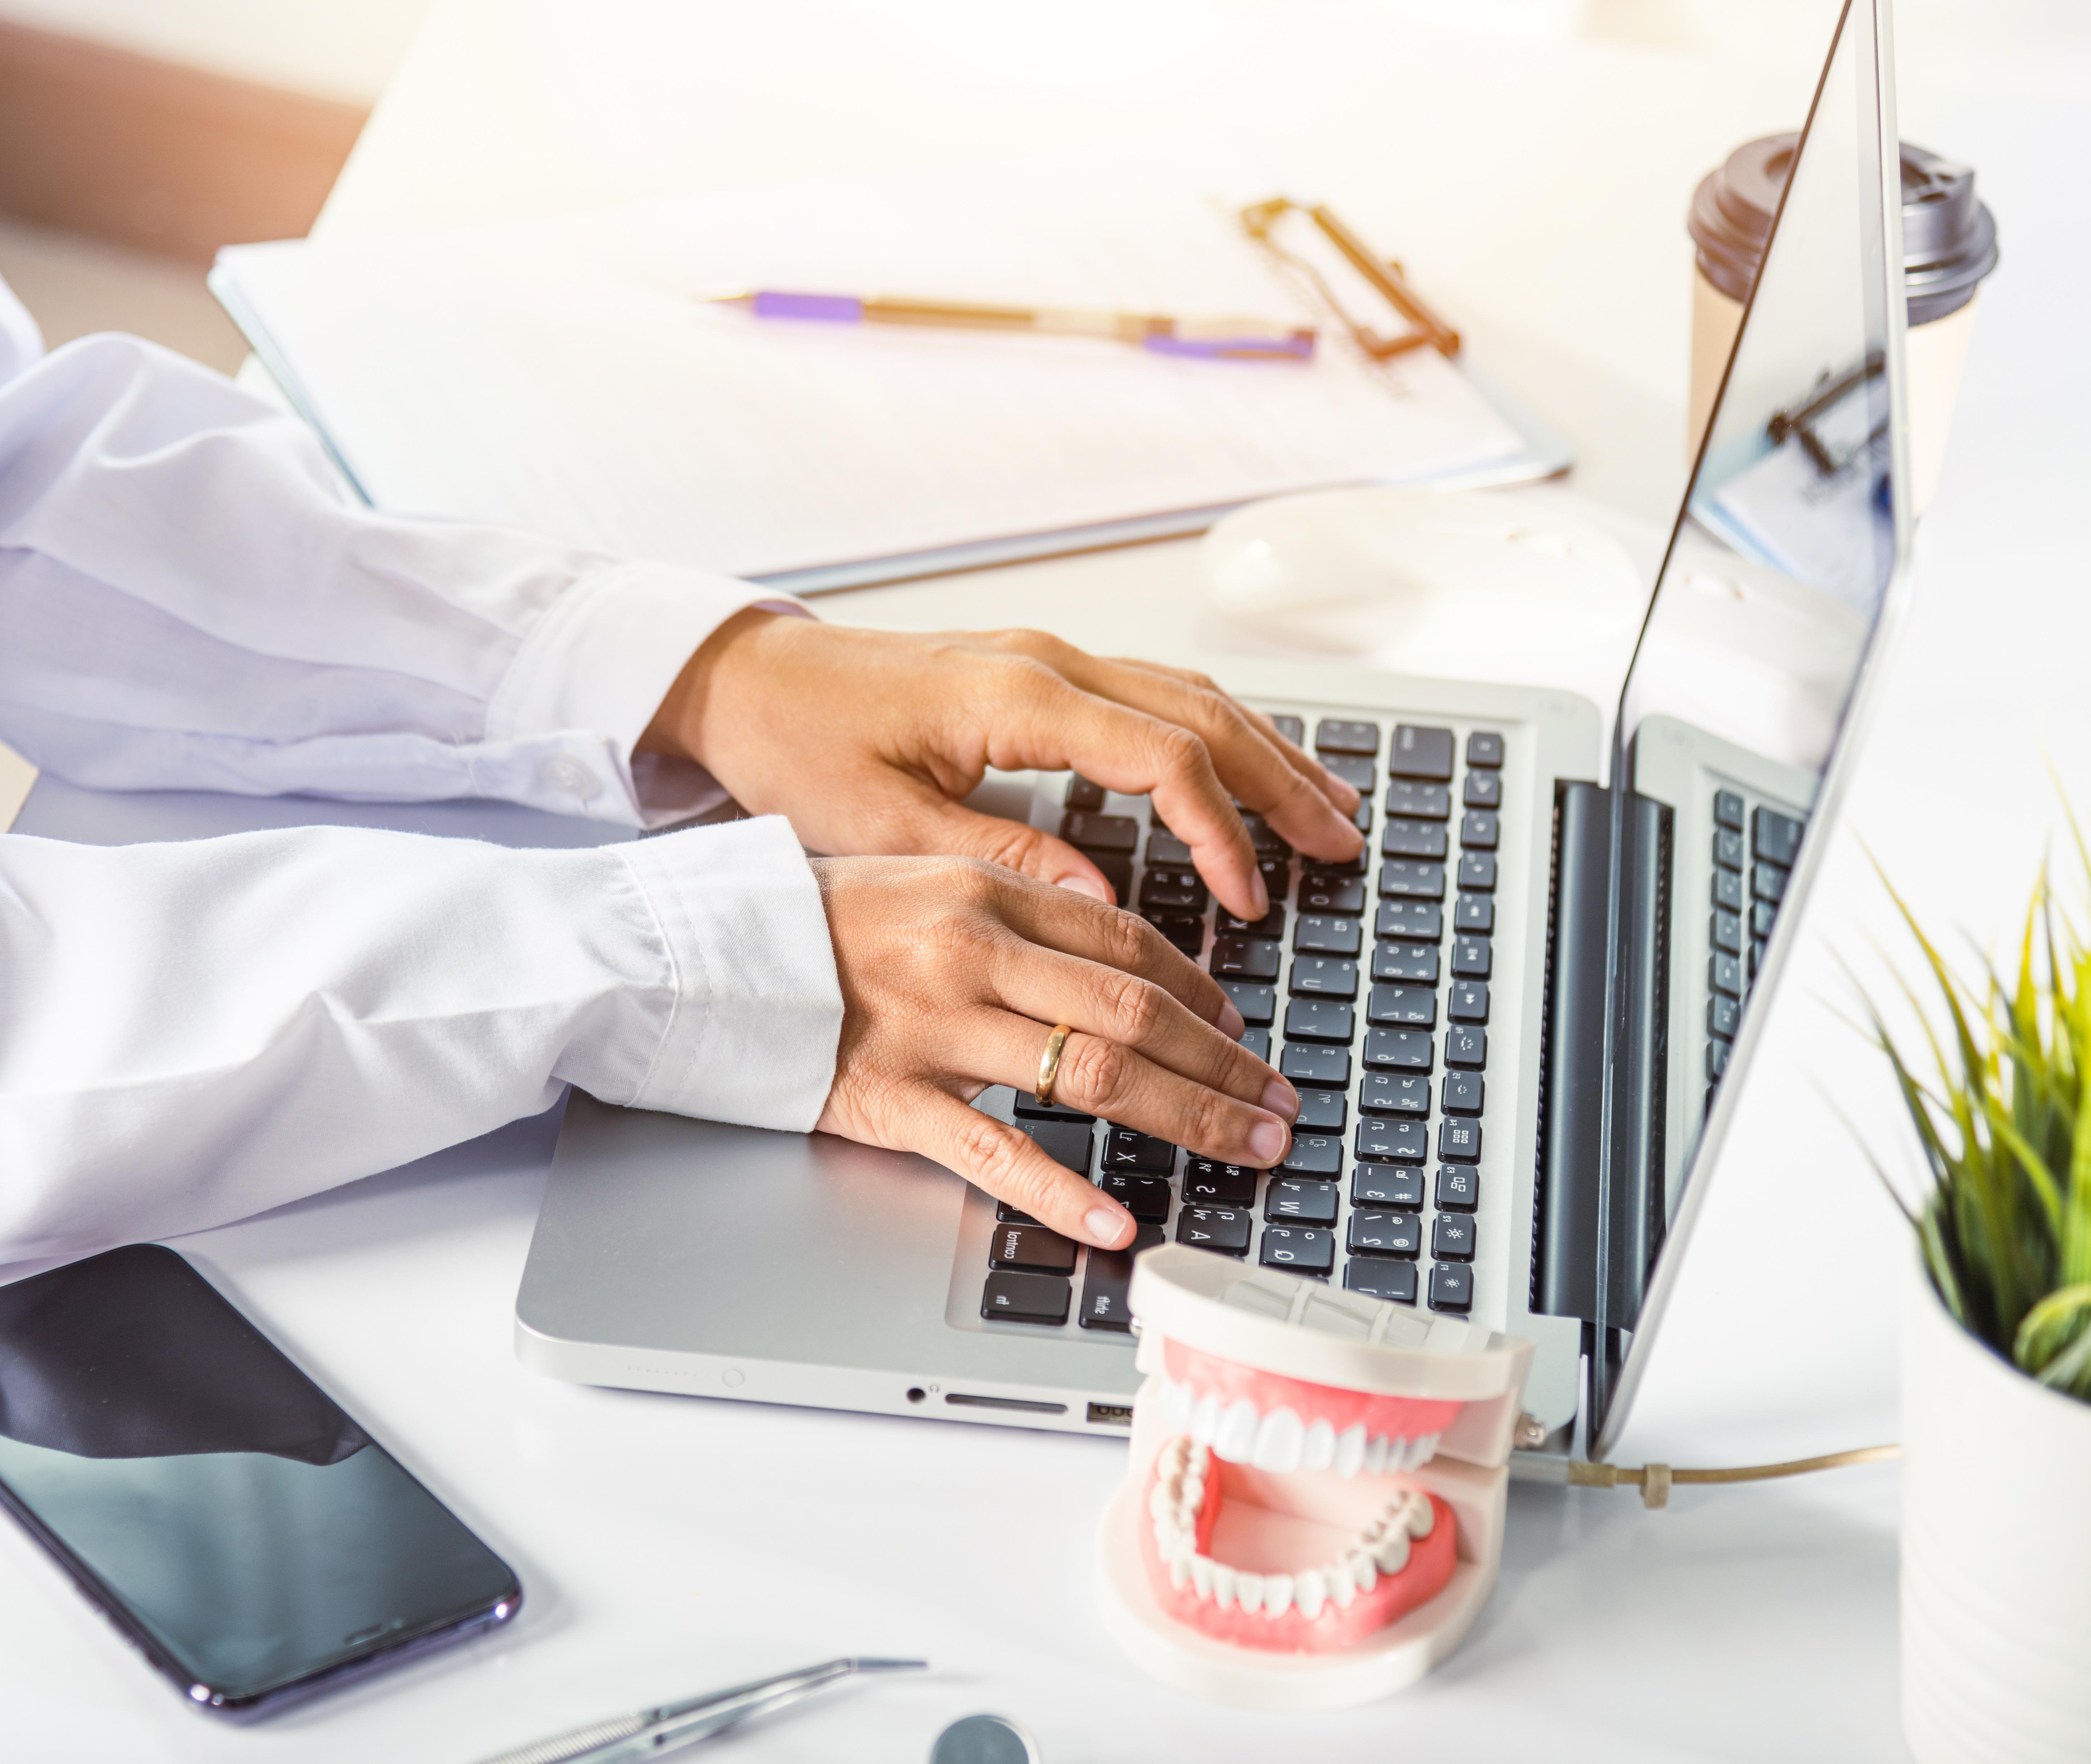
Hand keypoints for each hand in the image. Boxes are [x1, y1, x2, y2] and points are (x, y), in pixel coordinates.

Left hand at [640, 614, 1361, 920]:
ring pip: (1190, 697)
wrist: (748, 681)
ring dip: (1265, 753)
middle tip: (1342, 846)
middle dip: (1280, 782)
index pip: (1162, 756)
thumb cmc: (800, 748)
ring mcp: (1048, 660)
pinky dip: (1215, 735)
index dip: (1217, 830)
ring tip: (1327, 810)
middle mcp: (1048, 663)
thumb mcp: (887, 825)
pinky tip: (1247, 772)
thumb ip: (999, 857)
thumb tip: (1098, 897)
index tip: (1246, 899)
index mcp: (1016, 696)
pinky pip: (1153, 697)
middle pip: (1202, 714)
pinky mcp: (1038, 675)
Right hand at [811, 854, 1300, 1248]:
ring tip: (1246, 1151)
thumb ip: (1017, 902)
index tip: (1246, 1034)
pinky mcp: (887, 1097)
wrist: (696, 953)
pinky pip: (991, 1151)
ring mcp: (932, 1028)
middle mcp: (969, 953)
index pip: (1129, 945)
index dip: (1205, 996)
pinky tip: (1113, 1222)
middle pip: (1136, 1014)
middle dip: (1227, 1066)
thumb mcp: (924, 873)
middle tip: (1282, 1107)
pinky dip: (1060, 1190)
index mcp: (984, 891)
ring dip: (1187, 1118)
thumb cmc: (812, 918)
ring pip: (1091, 1077)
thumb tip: (1117, 941)